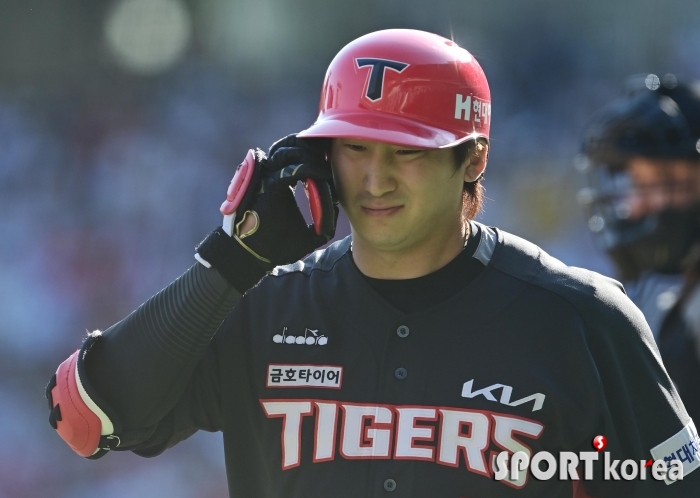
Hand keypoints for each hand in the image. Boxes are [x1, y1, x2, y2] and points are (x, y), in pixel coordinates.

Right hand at [219, 135, 337, 265]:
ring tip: (327, 168)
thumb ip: (322, 223)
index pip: (295, 155)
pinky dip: (310, 171)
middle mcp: (268, 175)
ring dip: (311, 156)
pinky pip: (293, 170)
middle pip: (291, 144)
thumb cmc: (275, 248)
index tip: (331, 164)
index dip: (315, 154)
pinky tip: (322, 177)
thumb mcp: (306, 235)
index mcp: (276, 182)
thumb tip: (337, 211)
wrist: (252, 258)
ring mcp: (266, 179)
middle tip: (331, 156)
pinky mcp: (269, 187)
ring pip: (289, 150)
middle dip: (313, 147)